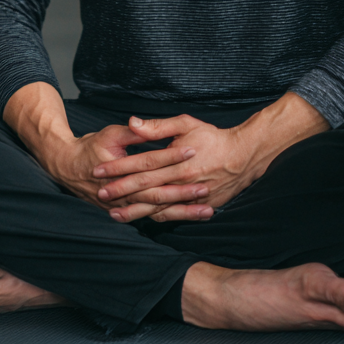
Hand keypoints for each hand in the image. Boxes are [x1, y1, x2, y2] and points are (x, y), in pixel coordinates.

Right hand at [42, 123, 208, 216]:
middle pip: (157, 192)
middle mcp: (122, 191)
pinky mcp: (127, 211)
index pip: (150, 161)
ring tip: (207, 210)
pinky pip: (152, 217)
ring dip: (182, 211)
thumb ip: (132, 133)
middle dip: (183, 192)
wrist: (68, 168)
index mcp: (119, 168)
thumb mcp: (110, 134)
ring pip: (157, 210)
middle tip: (206, 188)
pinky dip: (172, 217)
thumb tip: (145, 125)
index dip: (171, 155)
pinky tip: (189, 216)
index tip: (192, 149)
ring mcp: (124, 204)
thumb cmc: (91, 147)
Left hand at [93, 93, 329, 222]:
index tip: (99, 170)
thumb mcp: (185, 124)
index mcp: (176, 159)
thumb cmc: (213, 136)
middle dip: (120, 191)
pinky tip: (142, 220)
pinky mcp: (199, 205)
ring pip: (157, 206)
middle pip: (145, 188)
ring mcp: (190, 195)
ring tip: (114, 214)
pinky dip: (156, 217)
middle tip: (99, 193)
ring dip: (134, 211)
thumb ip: (157, 127)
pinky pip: (174, 214)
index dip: (118, 167)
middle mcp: (182, 180)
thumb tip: (132, 122)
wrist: (245, 155)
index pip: (140, 164)